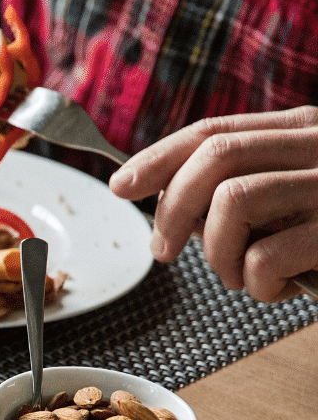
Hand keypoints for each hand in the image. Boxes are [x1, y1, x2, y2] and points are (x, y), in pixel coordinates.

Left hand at [110, 106, 317, 301]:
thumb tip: (171, 207)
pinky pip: (267, 256)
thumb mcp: (294, 198)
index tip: (120, 186)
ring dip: (218, 253)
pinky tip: (281, 289)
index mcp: (304, 131)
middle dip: (171, 209)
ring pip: (234, 202)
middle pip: (216, 157)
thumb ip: (244, 188)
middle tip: (162, 252)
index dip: (157, 157)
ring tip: (240, 277)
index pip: (214, 130)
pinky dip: (257, 285)